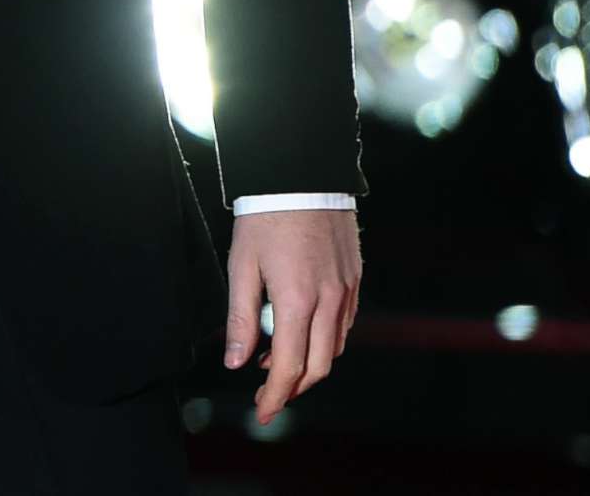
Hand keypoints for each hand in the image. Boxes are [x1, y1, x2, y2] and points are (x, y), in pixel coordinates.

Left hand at [225, 208, 360, 423]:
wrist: (301, 177)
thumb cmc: (265, 217)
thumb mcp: (241, 266)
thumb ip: (239, 318)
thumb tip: (234, 362)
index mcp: (297, 301)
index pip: (288, 367)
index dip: (274, 396)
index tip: (261, 412)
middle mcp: (329, 301)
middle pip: (319, 367)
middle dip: (292, 388)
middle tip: (266, 395)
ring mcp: (347, 291)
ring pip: (335, 348)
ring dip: (309, 366)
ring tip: (274, 365)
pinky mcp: (354, 280)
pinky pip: (344, 325)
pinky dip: (324, 341)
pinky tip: (300, 335)